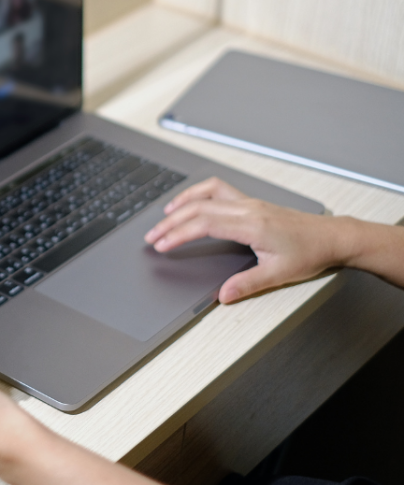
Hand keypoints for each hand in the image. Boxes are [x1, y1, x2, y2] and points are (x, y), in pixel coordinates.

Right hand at [143, 177, 341, 302]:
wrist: (331, 237)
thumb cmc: (309, 253)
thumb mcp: (279, 274)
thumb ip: (247, 284)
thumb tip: (222, 295)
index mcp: (251, 225)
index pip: (204, 224)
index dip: (178, 234)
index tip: (162, 245)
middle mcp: (247, 208)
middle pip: (199, 208)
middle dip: (171, 222)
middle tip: (152, 237)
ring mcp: (248, 202)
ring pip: (206, 194)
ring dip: (182, 202)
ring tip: (164, 216)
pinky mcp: (250, 202)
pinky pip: (218, 189)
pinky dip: (198, 194)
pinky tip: (190, 202)